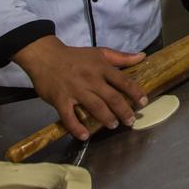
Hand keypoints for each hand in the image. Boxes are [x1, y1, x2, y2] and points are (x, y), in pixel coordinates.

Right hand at [13, 35, 146, 139]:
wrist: (45, 56)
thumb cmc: (75, 56)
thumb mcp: (99, 52)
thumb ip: (121, 57)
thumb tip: (142, 56)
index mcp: (101, 67)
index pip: (123, 81)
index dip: (135, 92)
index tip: (143, 102)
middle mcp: (91, 79)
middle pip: (112, 98)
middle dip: (124, 111)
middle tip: (131, 121)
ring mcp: (75, 90)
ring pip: (95, 107)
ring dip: (107, 118)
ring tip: (114, 125)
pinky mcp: (60, 100)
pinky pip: (69, 117)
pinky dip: (76, 128)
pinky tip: (85, 136)